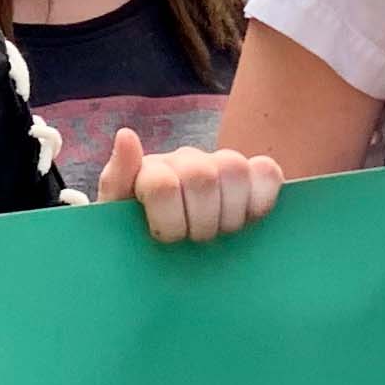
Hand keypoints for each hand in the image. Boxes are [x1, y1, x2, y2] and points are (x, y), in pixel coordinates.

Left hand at [95, 127, 283, 243]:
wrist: (161, 249)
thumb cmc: (140, 237)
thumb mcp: (117, 216)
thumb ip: (117, 177)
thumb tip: (127, 134)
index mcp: (152, 169)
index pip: (163, 185)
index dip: (168, 222)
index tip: (164, 240)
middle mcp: (187, 160)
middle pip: (202, 177)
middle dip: (200, 222)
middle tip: (194, 241)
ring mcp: (221, 165)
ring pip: (234, 169)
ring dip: (229, 213)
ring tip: (219, 232)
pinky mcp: (252, 176)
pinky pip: (267, 172)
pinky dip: (262, 197)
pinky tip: (250, 218)